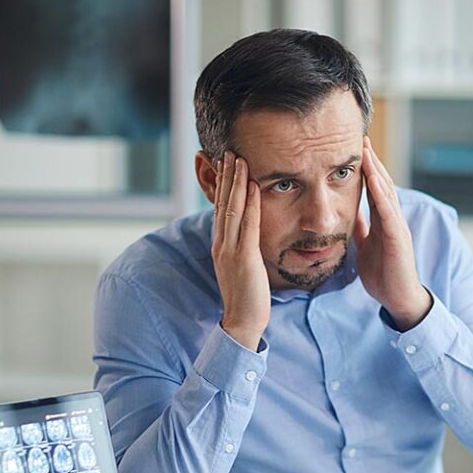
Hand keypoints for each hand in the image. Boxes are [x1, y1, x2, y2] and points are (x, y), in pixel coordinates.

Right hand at [212, 151, 269, 349]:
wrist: (242, 320)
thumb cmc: (247, 296)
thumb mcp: (242, 266)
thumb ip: (243, 248)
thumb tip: (249, 234)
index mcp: (221, 245)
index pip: (220, 208)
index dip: (222, 185)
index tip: (226, 164)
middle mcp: (221, 244)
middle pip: (221, 202)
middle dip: (226, 176)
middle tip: (229, 151)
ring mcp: (230, 250)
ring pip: (231, 208)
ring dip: (236, 182)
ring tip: (239, 159)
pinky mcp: (243, 258)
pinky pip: (246, 225)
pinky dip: (249, 204)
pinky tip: (253, 187)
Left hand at [353, 136, 431, 330]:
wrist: (398, 298)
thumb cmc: (384, 274)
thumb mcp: (366, 246)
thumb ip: (361, 228)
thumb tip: (351, 213)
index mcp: (383, 220)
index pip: (373, 188)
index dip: (364, 168)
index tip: (354, 148)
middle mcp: (392, 219)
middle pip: (381, 183)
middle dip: (371, 160)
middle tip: (360, 137)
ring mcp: (397, 226)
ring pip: (386, 192)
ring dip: (376, 170)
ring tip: (366, 150)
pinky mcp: (398, 238)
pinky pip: (388, 211)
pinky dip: (380, 193)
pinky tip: (373, 178)